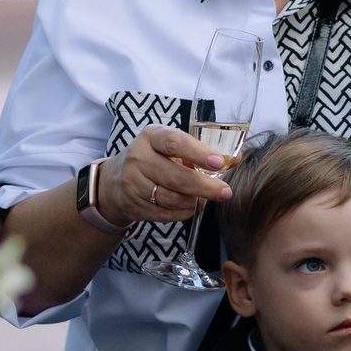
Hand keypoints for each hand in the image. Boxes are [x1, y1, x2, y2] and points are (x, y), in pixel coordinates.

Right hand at [98, 125, 231, 228]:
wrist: (115, 180)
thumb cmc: (154, 158)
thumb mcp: (171, 146)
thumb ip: (201, 151)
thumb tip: (235, 159)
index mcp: (151, 136)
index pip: (174, 142)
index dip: (198, 153)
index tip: (219, 163)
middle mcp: (138, 157)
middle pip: (174, 176)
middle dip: (204, 186)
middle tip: (225, 192)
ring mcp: (133, 183)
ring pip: (170, 198)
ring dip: (194, 201)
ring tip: (206, 198)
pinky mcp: (133, 205)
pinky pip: (164, 214)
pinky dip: (182, 213)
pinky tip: (191, 207)